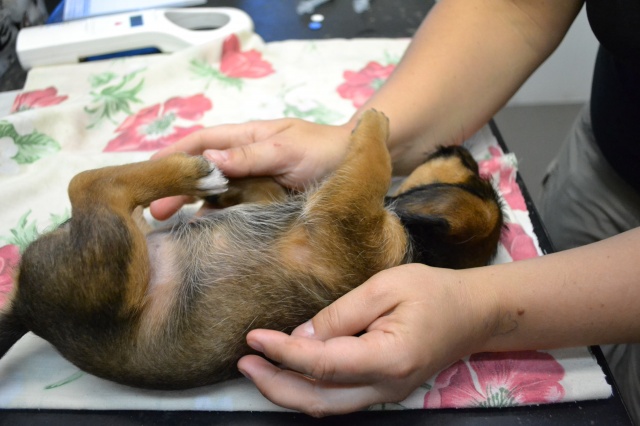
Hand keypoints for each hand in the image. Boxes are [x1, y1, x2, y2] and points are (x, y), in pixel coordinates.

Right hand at [149, 118, 352, 219]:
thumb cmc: (325, 151)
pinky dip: (219, 222)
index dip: (175, 153)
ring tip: (171, 228)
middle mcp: (246, 160)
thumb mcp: (287, 150)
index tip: (148, 169)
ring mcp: (255, 183)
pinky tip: (205, 237)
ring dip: (194, 207)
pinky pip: (236, 211)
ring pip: (216, 194)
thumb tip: (207, 159)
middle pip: (203, 171)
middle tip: (155, 211)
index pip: (203, 141)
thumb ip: (250, 156)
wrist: (360, 166)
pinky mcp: (265, 204)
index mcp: (248, 138)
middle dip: (177, 186)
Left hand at [237, 263, 496, 416]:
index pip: (324, 365)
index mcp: (389, 358)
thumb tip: (301, 338)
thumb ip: (340, 314)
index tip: (254, 338)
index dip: (284, 354)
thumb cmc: (433, 291)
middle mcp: (386, 387)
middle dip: (275, 385)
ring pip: (327, 406)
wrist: (472, 313)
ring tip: (257, 368)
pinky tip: (289, 371)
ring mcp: (386, 393)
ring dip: (287, 391)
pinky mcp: (383, 389)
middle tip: (245, 362)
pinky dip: (308, 389)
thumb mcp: (385, 287)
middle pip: (319, 400)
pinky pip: (338, 398)